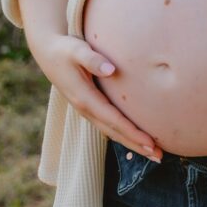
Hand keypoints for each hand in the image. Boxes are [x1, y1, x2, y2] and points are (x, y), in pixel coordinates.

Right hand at [29, 33, 161, 161]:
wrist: (47, 52)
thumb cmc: (64, 50)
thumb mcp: (76, 50)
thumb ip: (92, 59)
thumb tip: (111, 70)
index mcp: (84, 98)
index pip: (114, 120)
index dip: (132, 133)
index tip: (150, 143)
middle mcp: (85, 109)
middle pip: (114, 133)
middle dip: (136, 145)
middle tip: (159, 156)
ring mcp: (86, 110)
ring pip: (112, 132)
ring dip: (132, 143)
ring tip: (153, 153)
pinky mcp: (89, 106)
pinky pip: (108, 125)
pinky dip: (123, 134)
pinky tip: (136, 139)